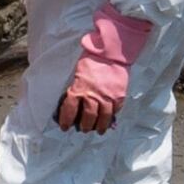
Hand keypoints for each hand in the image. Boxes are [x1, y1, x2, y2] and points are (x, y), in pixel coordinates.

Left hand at [56, 6, 144, 133]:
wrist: (112, 52)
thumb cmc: (91, 59)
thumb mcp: (77, 73)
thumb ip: (75, 88)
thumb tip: (72, 100)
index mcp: (79, 89)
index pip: (69, 110)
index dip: (66, 121)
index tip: (64, 127)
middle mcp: (92, 97)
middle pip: (88, 118)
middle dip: (84, 126)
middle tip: (83, 129)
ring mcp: (107, 98)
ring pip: (103, 119)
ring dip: (100, 127)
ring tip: (99, 130)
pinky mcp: (119, 96)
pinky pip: (115, 111)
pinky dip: (112, 116)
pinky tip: (110, 119)